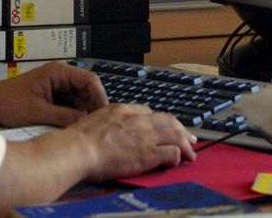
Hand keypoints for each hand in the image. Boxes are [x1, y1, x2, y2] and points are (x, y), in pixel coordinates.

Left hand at [0, 61, 107, 127]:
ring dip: (82, 113)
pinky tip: (71, 128)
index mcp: (58, 72)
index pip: (89, 80)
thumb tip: (87, 124)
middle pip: (87, 90)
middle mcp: (60, 76)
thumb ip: (64, 117)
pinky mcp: (52, 96)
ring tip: (82, 130)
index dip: (100, 97)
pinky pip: (70, 105)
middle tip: (93, 128)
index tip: (103, 117)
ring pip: (80, 99)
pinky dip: (72, 115)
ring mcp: (57, 86)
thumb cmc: (9, 104)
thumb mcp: (38, 113)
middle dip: (91, 107)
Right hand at [71, 102, 196, 179]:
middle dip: (181, 129)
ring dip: (185, 144)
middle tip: (189, 137)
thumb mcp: (97, 118)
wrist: (81, 149)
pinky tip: (177, 161)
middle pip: (168, 120)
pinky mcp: (148, 154)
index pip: (149, 112)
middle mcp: (138, 120)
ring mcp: (145, 136)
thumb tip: (113, 126)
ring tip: (191, 152)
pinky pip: (172, 152)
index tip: (165, 129)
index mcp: (124, 110)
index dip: (160, 121)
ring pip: (175, 134)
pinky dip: (178, 155)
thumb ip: (111, 119)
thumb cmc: (82, 138)